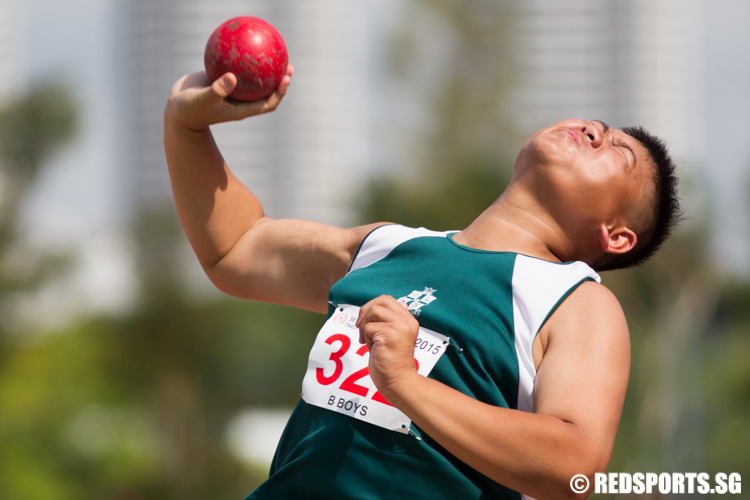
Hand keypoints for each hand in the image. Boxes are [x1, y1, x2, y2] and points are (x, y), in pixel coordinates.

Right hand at [164, 65, 293, 130]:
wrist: (176, 108)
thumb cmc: (190, 109)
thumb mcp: (203, 100)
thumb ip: (218, 90)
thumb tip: (233, 77)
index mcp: (241, 109)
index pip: (267, 104)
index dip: (279, 93)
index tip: (286, 79)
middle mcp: (240, 102)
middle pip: (266, 92)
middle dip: (279, 81)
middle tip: (288, 66)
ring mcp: (232, 92)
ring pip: (253, 81)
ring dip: (265, 71)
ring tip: (273, 54)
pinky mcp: (223, 81)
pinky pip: (236, 69)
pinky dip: (241, 60)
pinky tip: (243, 45)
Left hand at [356, 295, 420, 398]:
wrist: (398, 382)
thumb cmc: (391, 362)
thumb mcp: (392, 336)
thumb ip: (389, 321)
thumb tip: (378, 306)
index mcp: (409, 320)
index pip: (388, 300)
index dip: (372, 307)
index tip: (366, 322)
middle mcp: (407, 321)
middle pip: (381, 300)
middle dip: (366, 311)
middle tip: (360, 327)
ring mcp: (400, 327)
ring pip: (373, 311)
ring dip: (365, 325)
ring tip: (367, 340)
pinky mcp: (390, 335)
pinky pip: (368, 327)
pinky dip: (365, 338)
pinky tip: (372, 348)